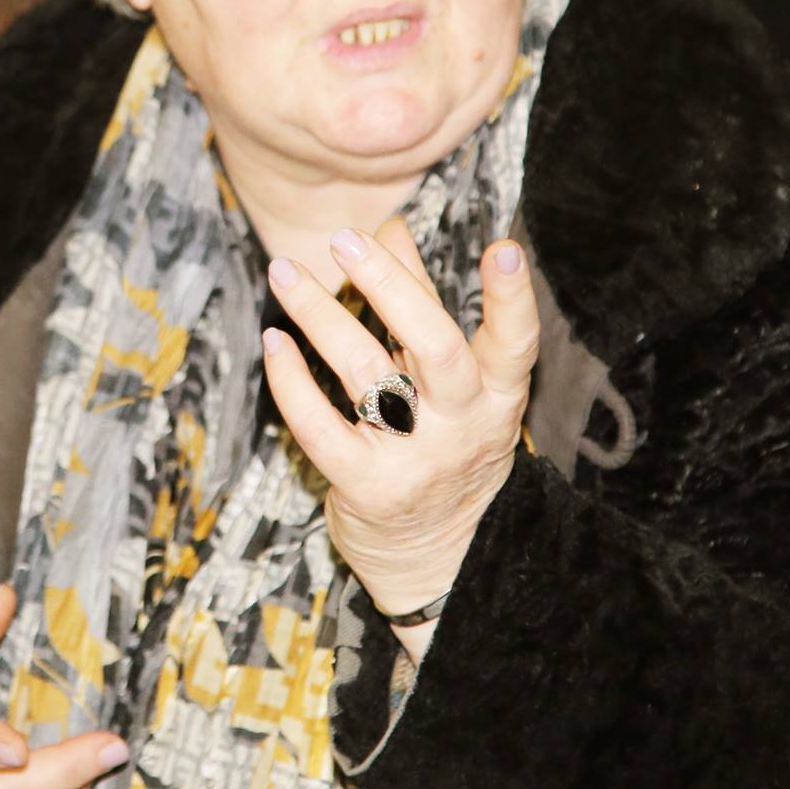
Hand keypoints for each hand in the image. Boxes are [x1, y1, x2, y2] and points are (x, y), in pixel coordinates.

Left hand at [261, 218, 536, 630]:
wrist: (442, 561)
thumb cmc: (442, 446)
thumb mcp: (448, 381)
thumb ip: (419, 301)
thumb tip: (389, 226)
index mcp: (497, 398)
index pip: (515, 345)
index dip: (512, 299)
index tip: (501, 248)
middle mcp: (463, 428)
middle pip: (435, 348)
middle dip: (390, 287)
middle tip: (345, 239)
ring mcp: (416, 461)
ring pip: (367, 376)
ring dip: (320, 315)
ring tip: (285, 272)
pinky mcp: (367, 489)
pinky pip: (321, 428)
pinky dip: (292, 381)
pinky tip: (274, 342)